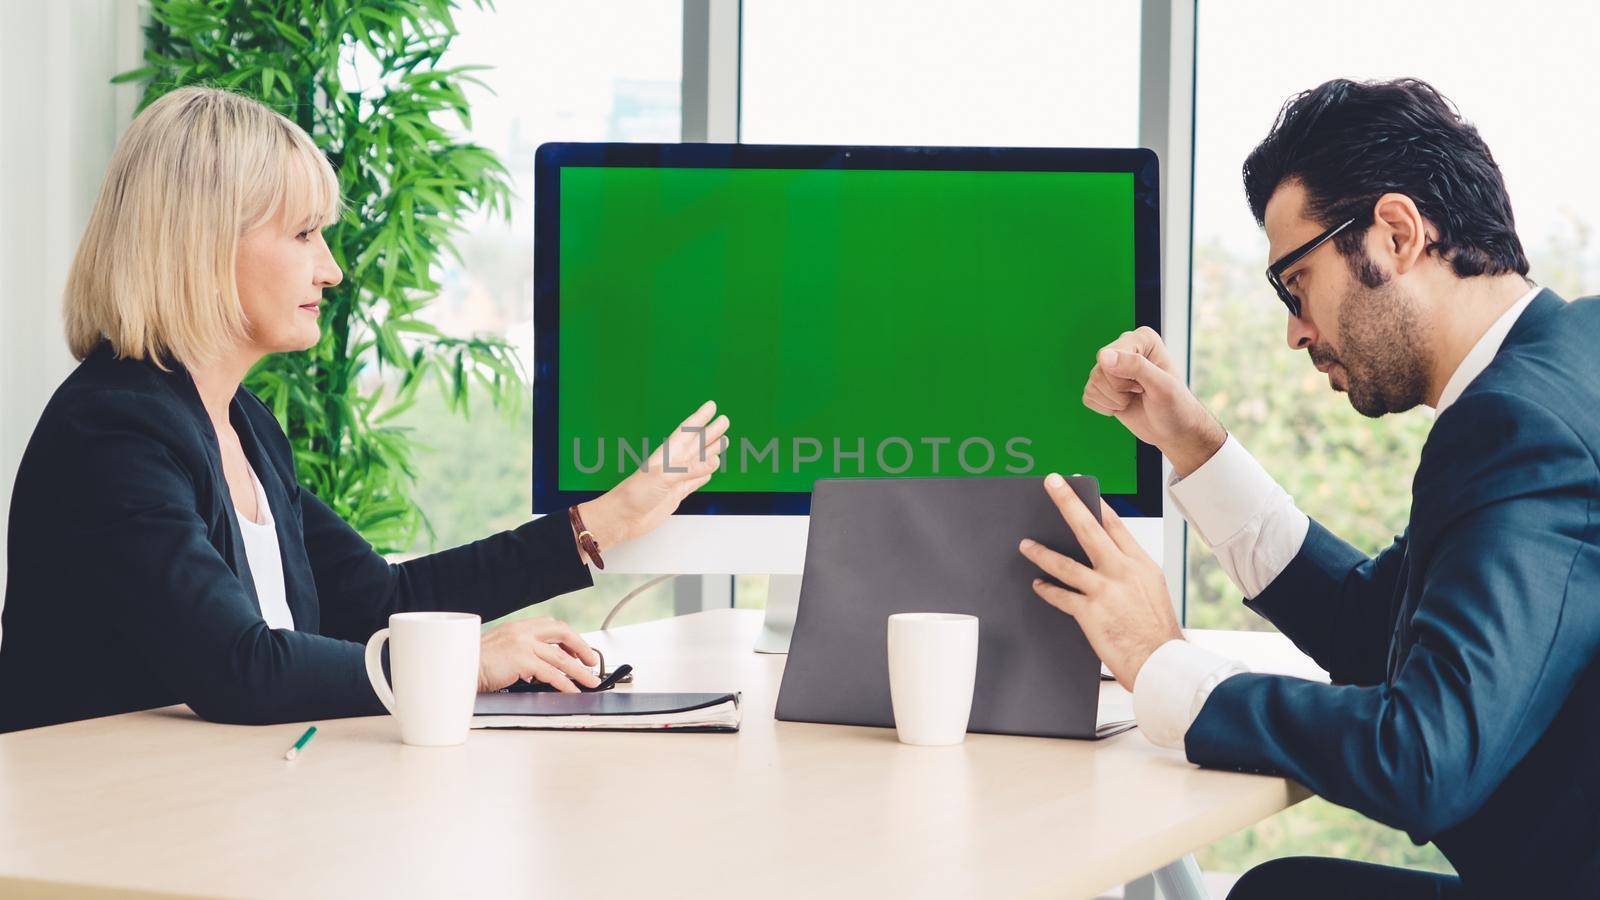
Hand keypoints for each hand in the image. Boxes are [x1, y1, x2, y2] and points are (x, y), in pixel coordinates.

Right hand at [477, 616, 602, 692]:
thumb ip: (519, 651)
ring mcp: (523, 644)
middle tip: (591, 660)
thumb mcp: (499, 649)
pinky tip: (572, 690)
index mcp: (517, 627)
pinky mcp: (522, 660)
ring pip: (561, 657)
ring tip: (590, 681)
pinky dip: (565, 683)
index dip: (568, 638)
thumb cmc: (474, 664)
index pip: (551, 626)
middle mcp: (522, 631)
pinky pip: (552, 673)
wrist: (457, 668)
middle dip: (581, 647)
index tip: (577, 649)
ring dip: (579, 671)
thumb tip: (539, 667)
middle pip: (562, 633)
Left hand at [575, 400, 730, 556]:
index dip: (700, 418)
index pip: (688, 430)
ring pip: (699, 460)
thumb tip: (714, 460)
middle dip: (711, 431)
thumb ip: (690, 469)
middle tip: (724, 420)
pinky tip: (710, 471)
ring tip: (724, 440)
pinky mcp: (677, 493)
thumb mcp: (663, 477)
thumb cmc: (635, 493)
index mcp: (668, 453)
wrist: (624, 517)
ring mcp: (676, 478)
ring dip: (711, 450)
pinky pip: (696, 481)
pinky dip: (705, 475)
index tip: (711, 406)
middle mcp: (674, 463)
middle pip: (697, 443)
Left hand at [1018, 473, 1182, 689]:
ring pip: (1064, 563)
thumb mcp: (1151, 589)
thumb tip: (1106, 559)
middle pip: (1088, 528)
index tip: (1081, 487)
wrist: (1161, 661)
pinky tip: (1038, 584)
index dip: (1096, 504)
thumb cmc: (1157, 630)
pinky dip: (1047, 589)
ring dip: (1041, 552)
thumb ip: (1129, 571)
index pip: (1115, 524)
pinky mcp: (1090, 612)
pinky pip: (1060, 596)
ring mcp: (1104, 590)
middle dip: (1067, 502)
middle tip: (1052, 483)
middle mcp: (1121, 571)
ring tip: (1025, 544)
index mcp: (1140, 563)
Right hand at [1083, 326, 1226, 477]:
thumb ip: (1135, 366)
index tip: (1146, 385)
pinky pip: (1088, 396)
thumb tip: (1102, 356)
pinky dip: (1105, 408)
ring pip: (1092, 384)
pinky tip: (1123, 406)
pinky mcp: (1102, 386)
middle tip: (1141, 393)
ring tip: (1134, 399)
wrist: (1174, 432)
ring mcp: (1111, 368)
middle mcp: (1124, 348)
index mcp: (1141, 338)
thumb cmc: (1175, 407)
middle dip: (1119, 391)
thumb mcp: (1161, 386)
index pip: (1110, 356)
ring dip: (1113, 401)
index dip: (1124, 379)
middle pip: (1099, 371)